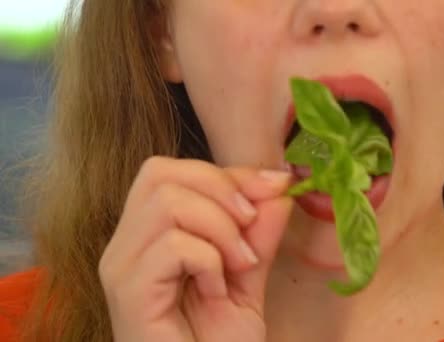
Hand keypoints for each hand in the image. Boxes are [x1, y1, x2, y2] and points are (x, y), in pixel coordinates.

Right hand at [98, 157, 292, 341]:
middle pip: (160, 172)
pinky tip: (215, 291)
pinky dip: (209, 261)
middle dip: (221, 188)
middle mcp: (124, 244)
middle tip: (250, 228)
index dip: (228, 173)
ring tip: (237, 266)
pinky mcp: (127, 291)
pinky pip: (173, 244)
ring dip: (220, 228)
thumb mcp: (247, 275)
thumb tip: (279, 184)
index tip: (277, 185)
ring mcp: (121, 266)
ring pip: (168, 201)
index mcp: (147, 234)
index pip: (173, 172)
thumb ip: (258, 230)